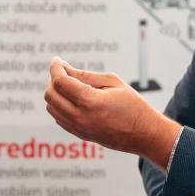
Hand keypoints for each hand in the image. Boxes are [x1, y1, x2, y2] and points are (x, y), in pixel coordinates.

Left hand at [44, 57, 179, 165]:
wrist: (144, 134)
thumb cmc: (132, 105)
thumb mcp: (112, 82)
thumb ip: (85, 75)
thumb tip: (64, 68)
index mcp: (90, 101)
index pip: (60, 82)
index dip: (55, 68)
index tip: (57, 60)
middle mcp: (80, 117)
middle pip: (50, 95)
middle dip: (52, 79)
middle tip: (62, 71)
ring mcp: (78, 128)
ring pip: (51, 108)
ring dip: (54, 93)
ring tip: (67, 83)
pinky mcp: (79, 135)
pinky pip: (58, 118)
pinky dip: (58, 105)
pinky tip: (71, 98)